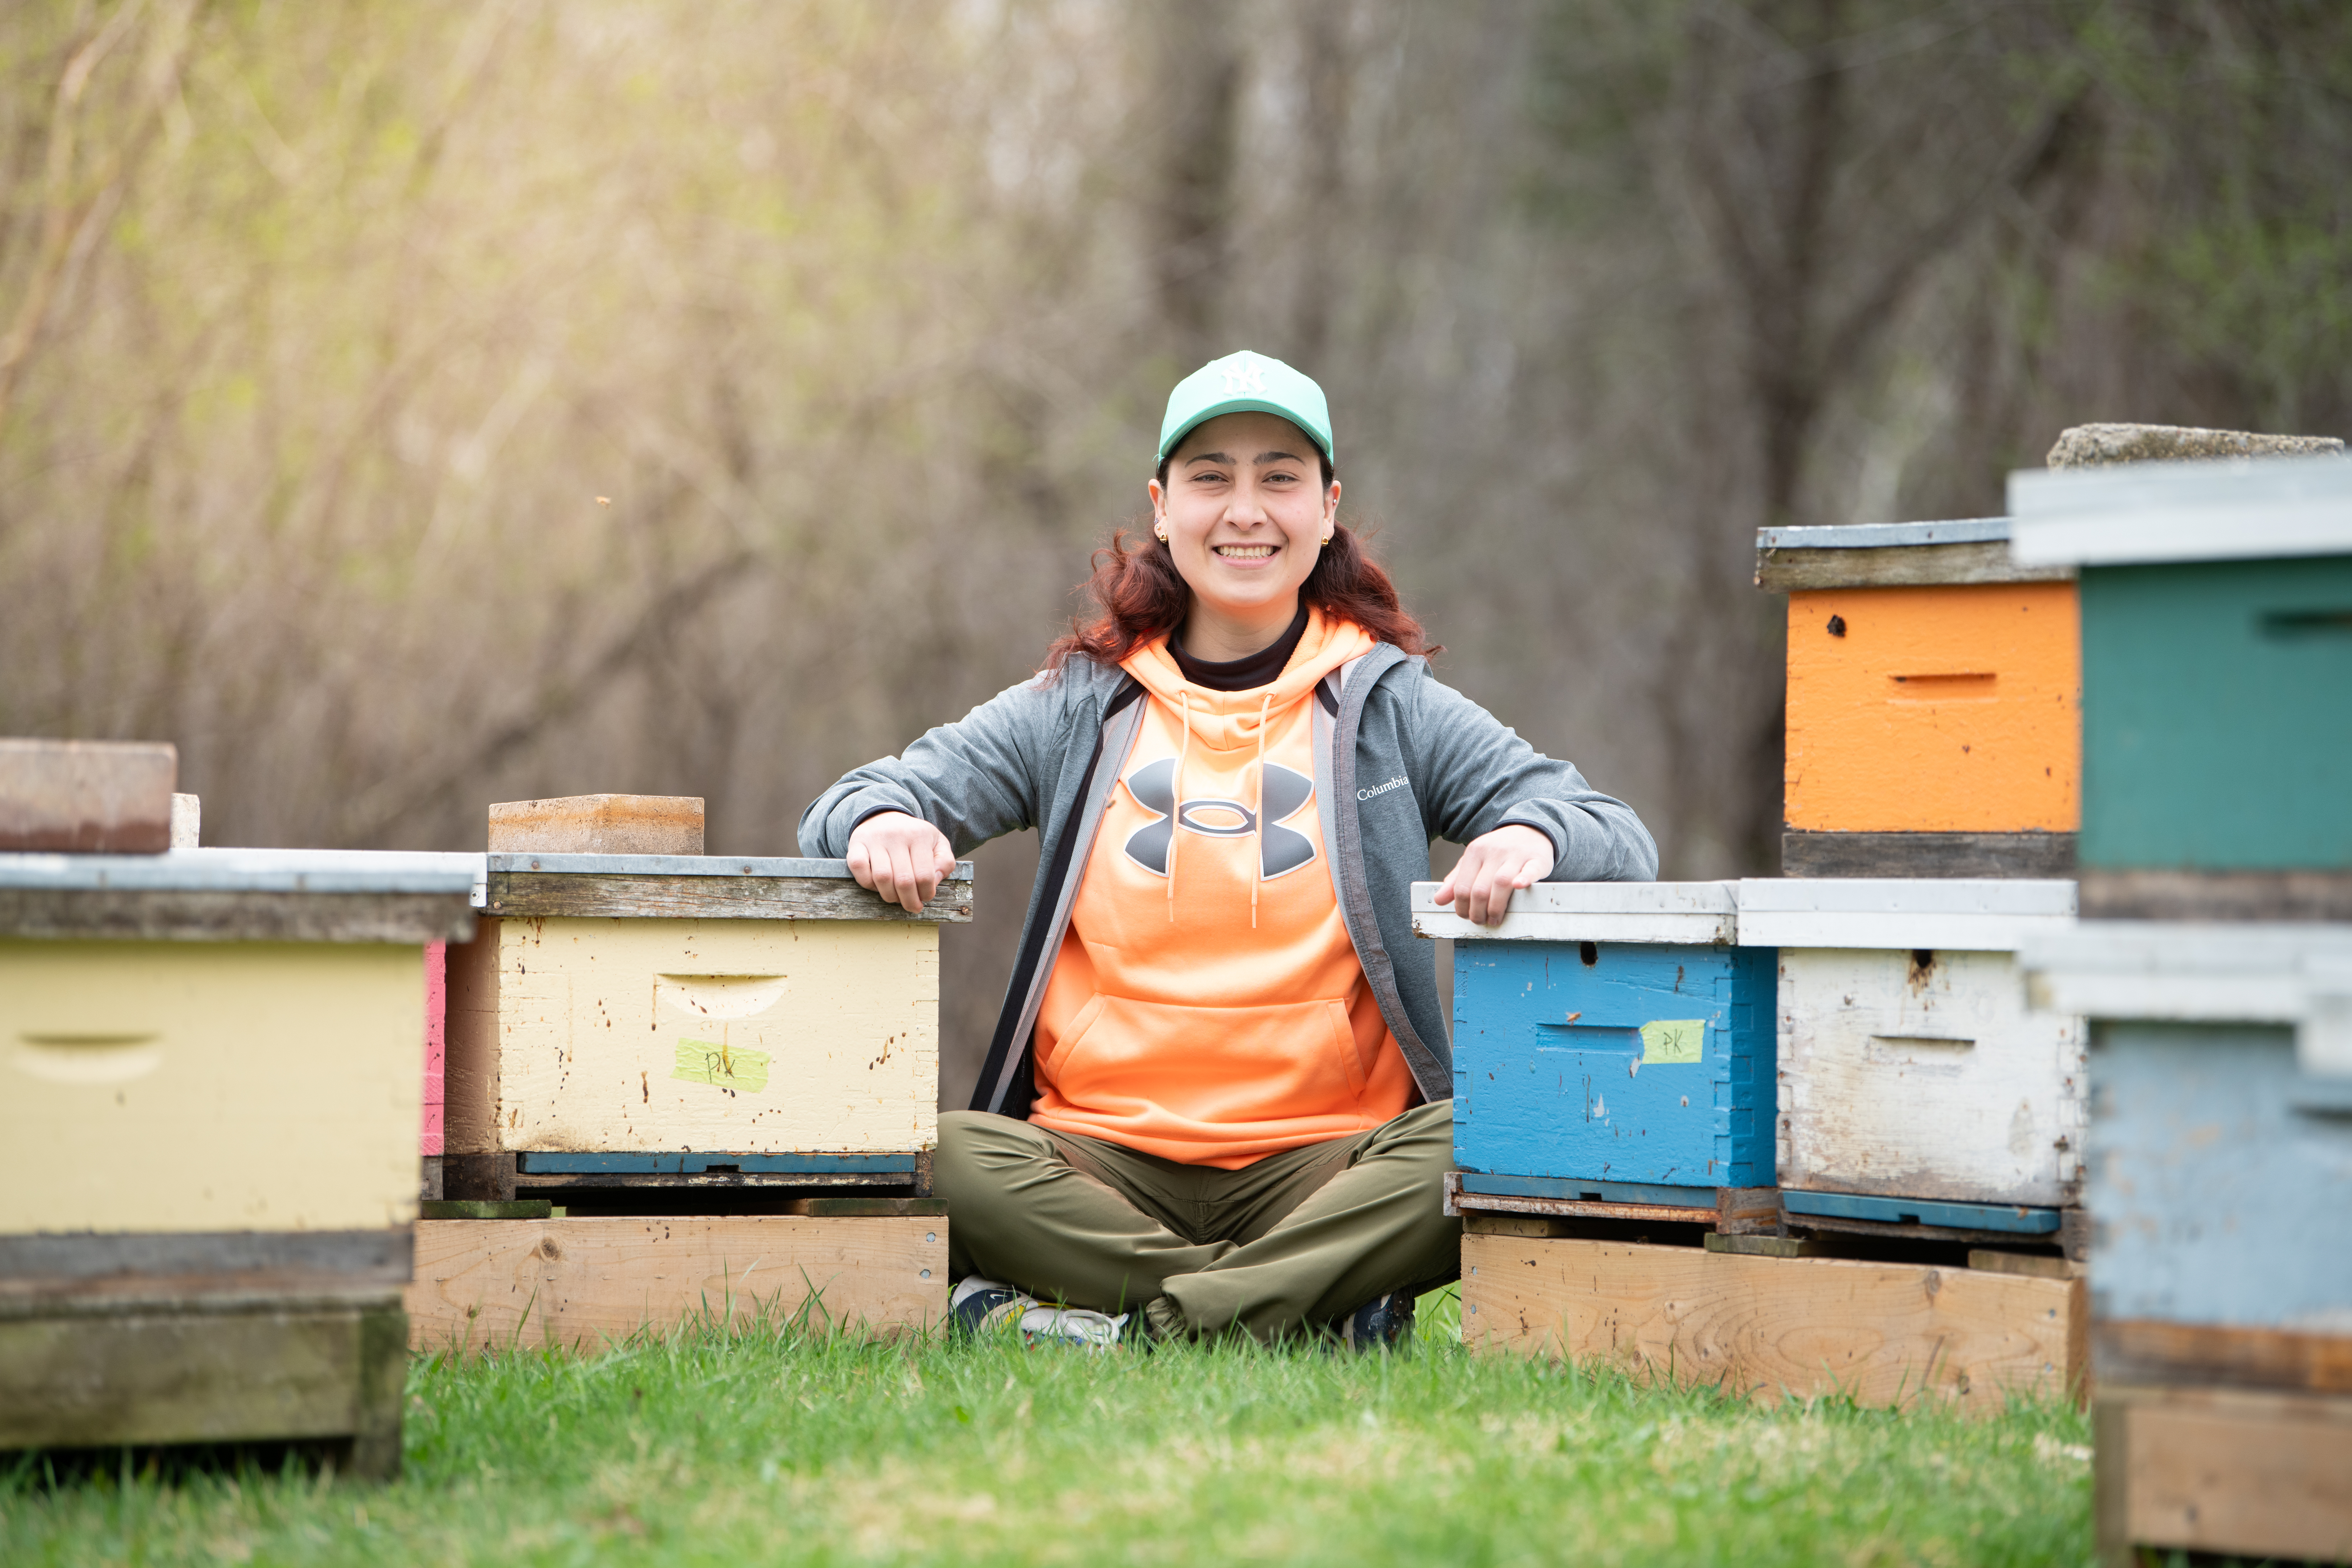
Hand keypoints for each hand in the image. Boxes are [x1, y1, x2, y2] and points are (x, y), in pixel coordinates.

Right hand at [846, 811, 955, 914]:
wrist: (884, 816)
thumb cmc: (913, 836)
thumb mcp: (937, 843)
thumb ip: (945, 862)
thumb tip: (935, 881)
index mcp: (919, 835)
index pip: (924, 875)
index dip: (926, 893)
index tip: (926, 897)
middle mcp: (896, 835)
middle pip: (903, 880)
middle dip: (909, 900)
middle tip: (913, 906)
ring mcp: (874, 839)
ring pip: (882, 878)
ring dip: (890, 896)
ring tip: (896, 897)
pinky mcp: (856, 844)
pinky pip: (859, 870)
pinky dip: (868, 884)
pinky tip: (877, 885)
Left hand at [1432, 824, 1554, 927]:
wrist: (1529, 830)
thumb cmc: (1498, 851)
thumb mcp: (1474, 860)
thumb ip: (1457, 879)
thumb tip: (1438, 900)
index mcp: (1475, 851)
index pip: (1462, 887)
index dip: (1462, 907)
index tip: (1467, 916)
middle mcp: (1493, 852)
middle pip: (1480, 889)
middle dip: (1477, 912)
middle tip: (1481, 921)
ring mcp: (1515, 854)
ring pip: (1501, 882)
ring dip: (1496, 907)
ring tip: (1494, 919)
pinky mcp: (1536, 859)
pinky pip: (1530, 870)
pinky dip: (1524, 879)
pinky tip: (1519, 886)